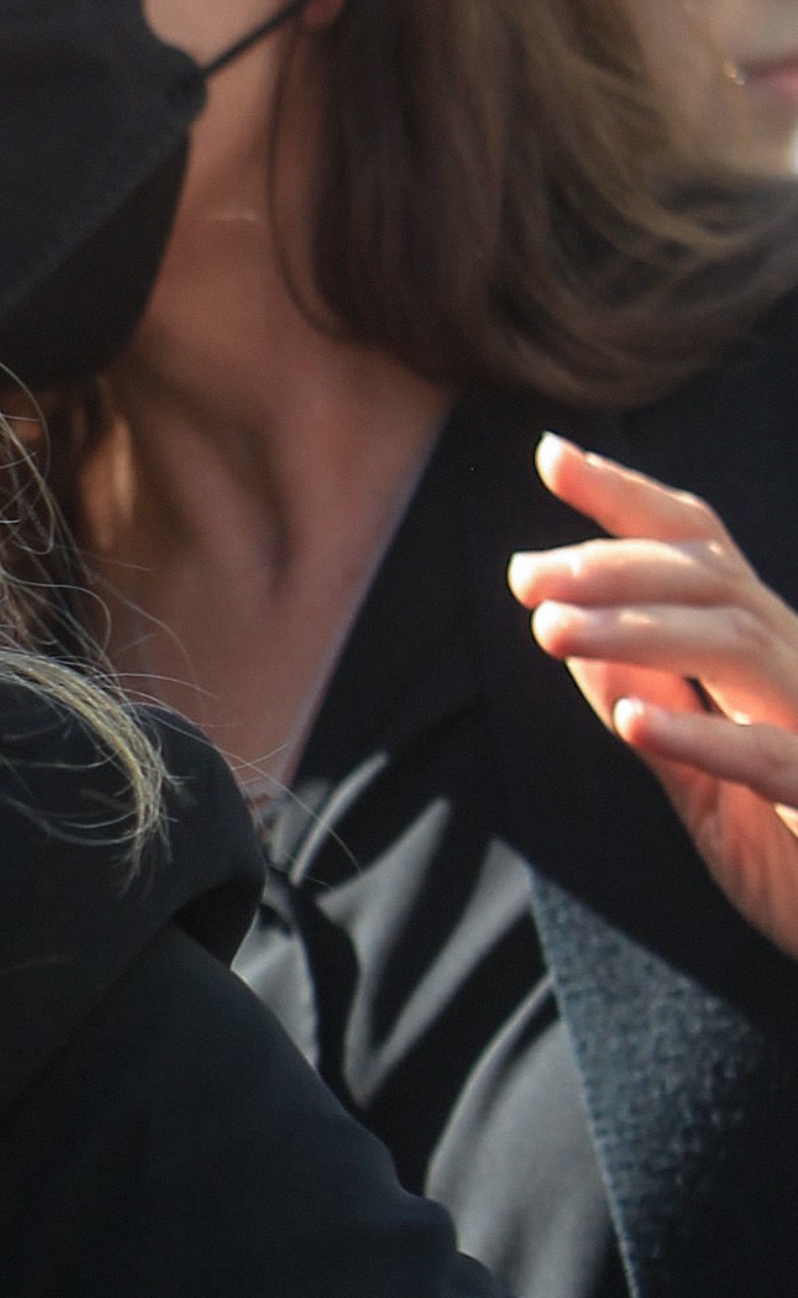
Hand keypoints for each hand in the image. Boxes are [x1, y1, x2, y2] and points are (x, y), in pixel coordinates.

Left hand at [510, 434, 797, 955]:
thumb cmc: (785, 843)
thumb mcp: (693, 768)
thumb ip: (646, 697)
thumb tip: (567, 625)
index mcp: (760, 651)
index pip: (695, 548)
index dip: (627, 498)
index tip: (550, 455)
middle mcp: (793, 665)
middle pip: (711, 580)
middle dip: (614, 566)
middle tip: (526, 577)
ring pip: (736, 644)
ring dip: (638, 630)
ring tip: (552, 629)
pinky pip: (770, 756)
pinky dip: (701, 734)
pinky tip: (633, 724)